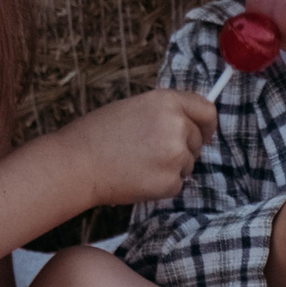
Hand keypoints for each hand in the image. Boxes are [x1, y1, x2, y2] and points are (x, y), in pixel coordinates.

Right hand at [64, 88, 216, 206]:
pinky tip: (138, 177)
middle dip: (182, 148)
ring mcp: (176, 155)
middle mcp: (177, 125)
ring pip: (188, 163)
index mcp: (167, 101)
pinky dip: (162, 185)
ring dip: (171, 167)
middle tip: (151, 152)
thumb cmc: (98, 134)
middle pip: (198, 140)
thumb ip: (165, 112)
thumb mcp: (135, 107)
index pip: (207, 110)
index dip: (207, 125)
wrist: (77, 164)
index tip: (205, 133)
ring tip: (139, 163)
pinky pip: (177, 184)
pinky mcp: (171, 182)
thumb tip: (190, 124)